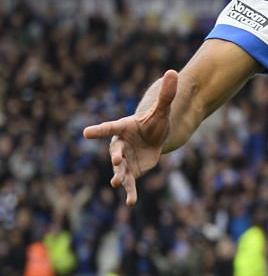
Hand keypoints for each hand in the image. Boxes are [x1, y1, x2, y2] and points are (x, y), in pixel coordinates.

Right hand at [82, 70, 177, 206]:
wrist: (155, 136)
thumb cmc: (154, 121)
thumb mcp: (163, 109)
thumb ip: (167, 94)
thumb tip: (174, 72)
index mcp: (123, 128)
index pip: (109, 128)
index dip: (99, 130)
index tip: (85, 132)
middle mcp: (120, 145)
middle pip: (115, 151)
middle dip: (115, 157)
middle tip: (115, 161)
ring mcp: (125, 160)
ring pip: (120, 169)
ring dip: (119, 176)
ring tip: (117, 183)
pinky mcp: (133, 171)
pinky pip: (131, 184)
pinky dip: (131, 193)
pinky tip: (131, 203)